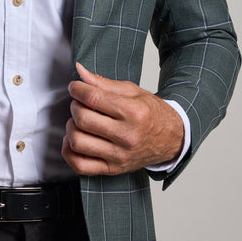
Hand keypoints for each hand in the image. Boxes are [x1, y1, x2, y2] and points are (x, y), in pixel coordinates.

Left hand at [62, 62, 183, 175]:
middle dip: (75, 106)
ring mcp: (119, 155)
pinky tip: (74, 140)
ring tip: (79, 121)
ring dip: (71, 128)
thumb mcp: (132, 91)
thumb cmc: (152, 114)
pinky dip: (69, 152)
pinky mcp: (113, 169)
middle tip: (79, 103)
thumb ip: (103, 82)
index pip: (93, 98)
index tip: (75, 87)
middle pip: (83, 119)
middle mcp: (127, 136)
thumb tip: (79, 71)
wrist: (171, 139)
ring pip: (78, 142)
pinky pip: (80, 166)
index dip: (77, 89)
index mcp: (133, 112)